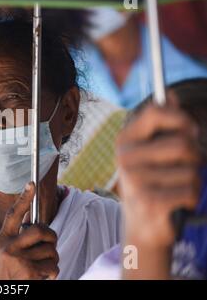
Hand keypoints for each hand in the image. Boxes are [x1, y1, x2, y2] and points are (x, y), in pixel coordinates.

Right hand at [0, 182, 58, 279]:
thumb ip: (20, 239)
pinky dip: (52, 274)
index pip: (13, 214)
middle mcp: (7, 248)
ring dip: (51, 261)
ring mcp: (18, 260)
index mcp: (2, 240)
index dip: (23, 198)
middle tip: (49, 246)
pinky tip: (41, 278)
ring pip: (51, 251)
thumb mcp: (7, 253)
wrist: (5, 295)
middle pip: (40, 230)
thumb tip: (40, 227)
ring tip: (40, 268)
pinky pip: (54, 267)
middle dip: (51, 237)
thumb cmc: (11, 274)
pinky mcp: (29, 273)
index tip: (31, 183)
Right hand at [116, 95, 200, 248]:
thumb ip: (162, 123)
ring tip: (175, 188)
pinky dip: (192, 198)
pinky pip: (191, 192)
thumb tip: (170, 95)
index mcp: (125, 140)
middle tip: (186, 166)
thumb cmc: (152, 182)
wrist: (141, 226)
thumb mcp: (152, 151)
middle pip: (183, 144)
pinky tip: (176, 203)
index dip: (182, 118)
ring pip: (191, 171)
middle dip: (196, 157)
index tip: (189, 130)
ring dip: (193, 181)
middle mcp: (125, 157)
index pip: (156, 111)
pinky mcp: (149, 202)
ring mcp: (135, 180)